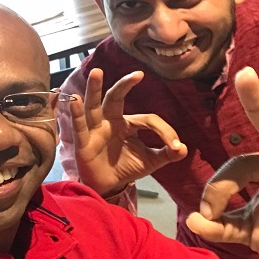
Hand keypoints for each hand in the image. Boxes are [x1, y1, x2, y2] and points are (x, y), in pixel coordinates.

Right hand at [69, 68, 186, 196]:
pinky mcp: (83, 142)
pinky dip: (77, 114)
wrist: (108, 186)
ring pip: (94, 106)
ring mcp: (95, 130)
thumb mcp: (150, 161)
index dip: (164, 131)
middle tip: (138, 74)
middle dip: (125, 85)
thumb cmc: (126, 167)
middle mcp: (110, 121)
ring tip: (97, 72)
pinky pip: (80, 126)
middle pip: (116, 99)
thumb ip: (167, 154)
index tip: (175, 146)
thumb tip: (183, 148)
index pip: (148, 120)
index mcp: (128, 124)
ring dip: (94, 89)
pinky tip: (75, 101)